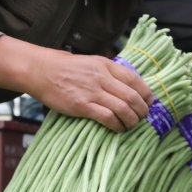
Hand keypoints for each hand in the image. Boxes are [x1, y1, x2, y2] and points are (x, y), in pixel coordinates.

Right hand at [25, 49, 153, 132]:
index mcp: (106, 65)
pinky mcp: (82, 105)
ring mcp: (92, 91)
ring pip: (123, 108)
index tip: (149, 102)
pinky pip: (107, 117)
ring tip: (132, 125)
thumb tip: (127, 86)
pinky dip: (117, 125)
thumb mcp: (91, 62)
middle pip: (132, 96)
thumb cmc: (67, 68)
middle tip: (142, 117)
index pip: (135, 80)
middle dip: (141, 110)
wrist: (42, 71)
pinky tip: (119, 129)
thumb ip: (109, 72)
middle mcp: (101, 77)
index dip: (146, 93)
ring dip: (132, 120)